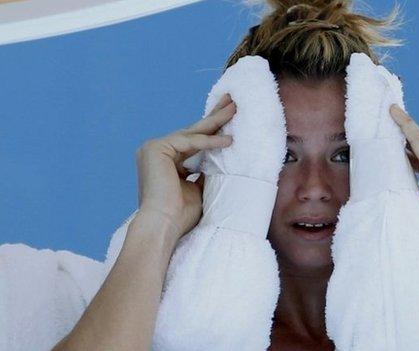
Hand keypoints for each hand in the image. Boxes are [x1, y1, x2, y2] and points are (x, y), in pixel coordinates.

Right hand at [135, 94, 235, 241]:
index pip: (193, 141)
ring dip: (216, 121)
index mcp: (166, 160)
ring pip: (192, 133)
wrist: (164, 226)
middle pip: (193, 131)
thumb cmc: (181, 214)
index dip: (212, 130)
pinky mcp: (156, 149)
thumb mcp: (200, 187)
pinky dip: (209, 142)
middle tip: (232, 101)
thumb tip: (224, 161)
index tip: (229, 118)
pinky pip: (189, 142)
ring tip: (234, 109)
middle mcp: (157, 151)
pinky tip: (228, 141)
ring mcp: (154, 148)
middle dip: (215, 116)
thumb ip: (207, 171)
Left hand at [389, 104, 418, 250]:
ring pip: (418, 139)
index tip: (397, 145)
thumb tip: (410, 191)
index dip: (411, 149)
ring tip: (385, 117)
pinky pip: (416, 139)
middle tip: (383, 131)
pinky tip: (393, 113)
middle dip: (404, 140)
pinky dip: (404, 124)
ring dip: (401, 130)